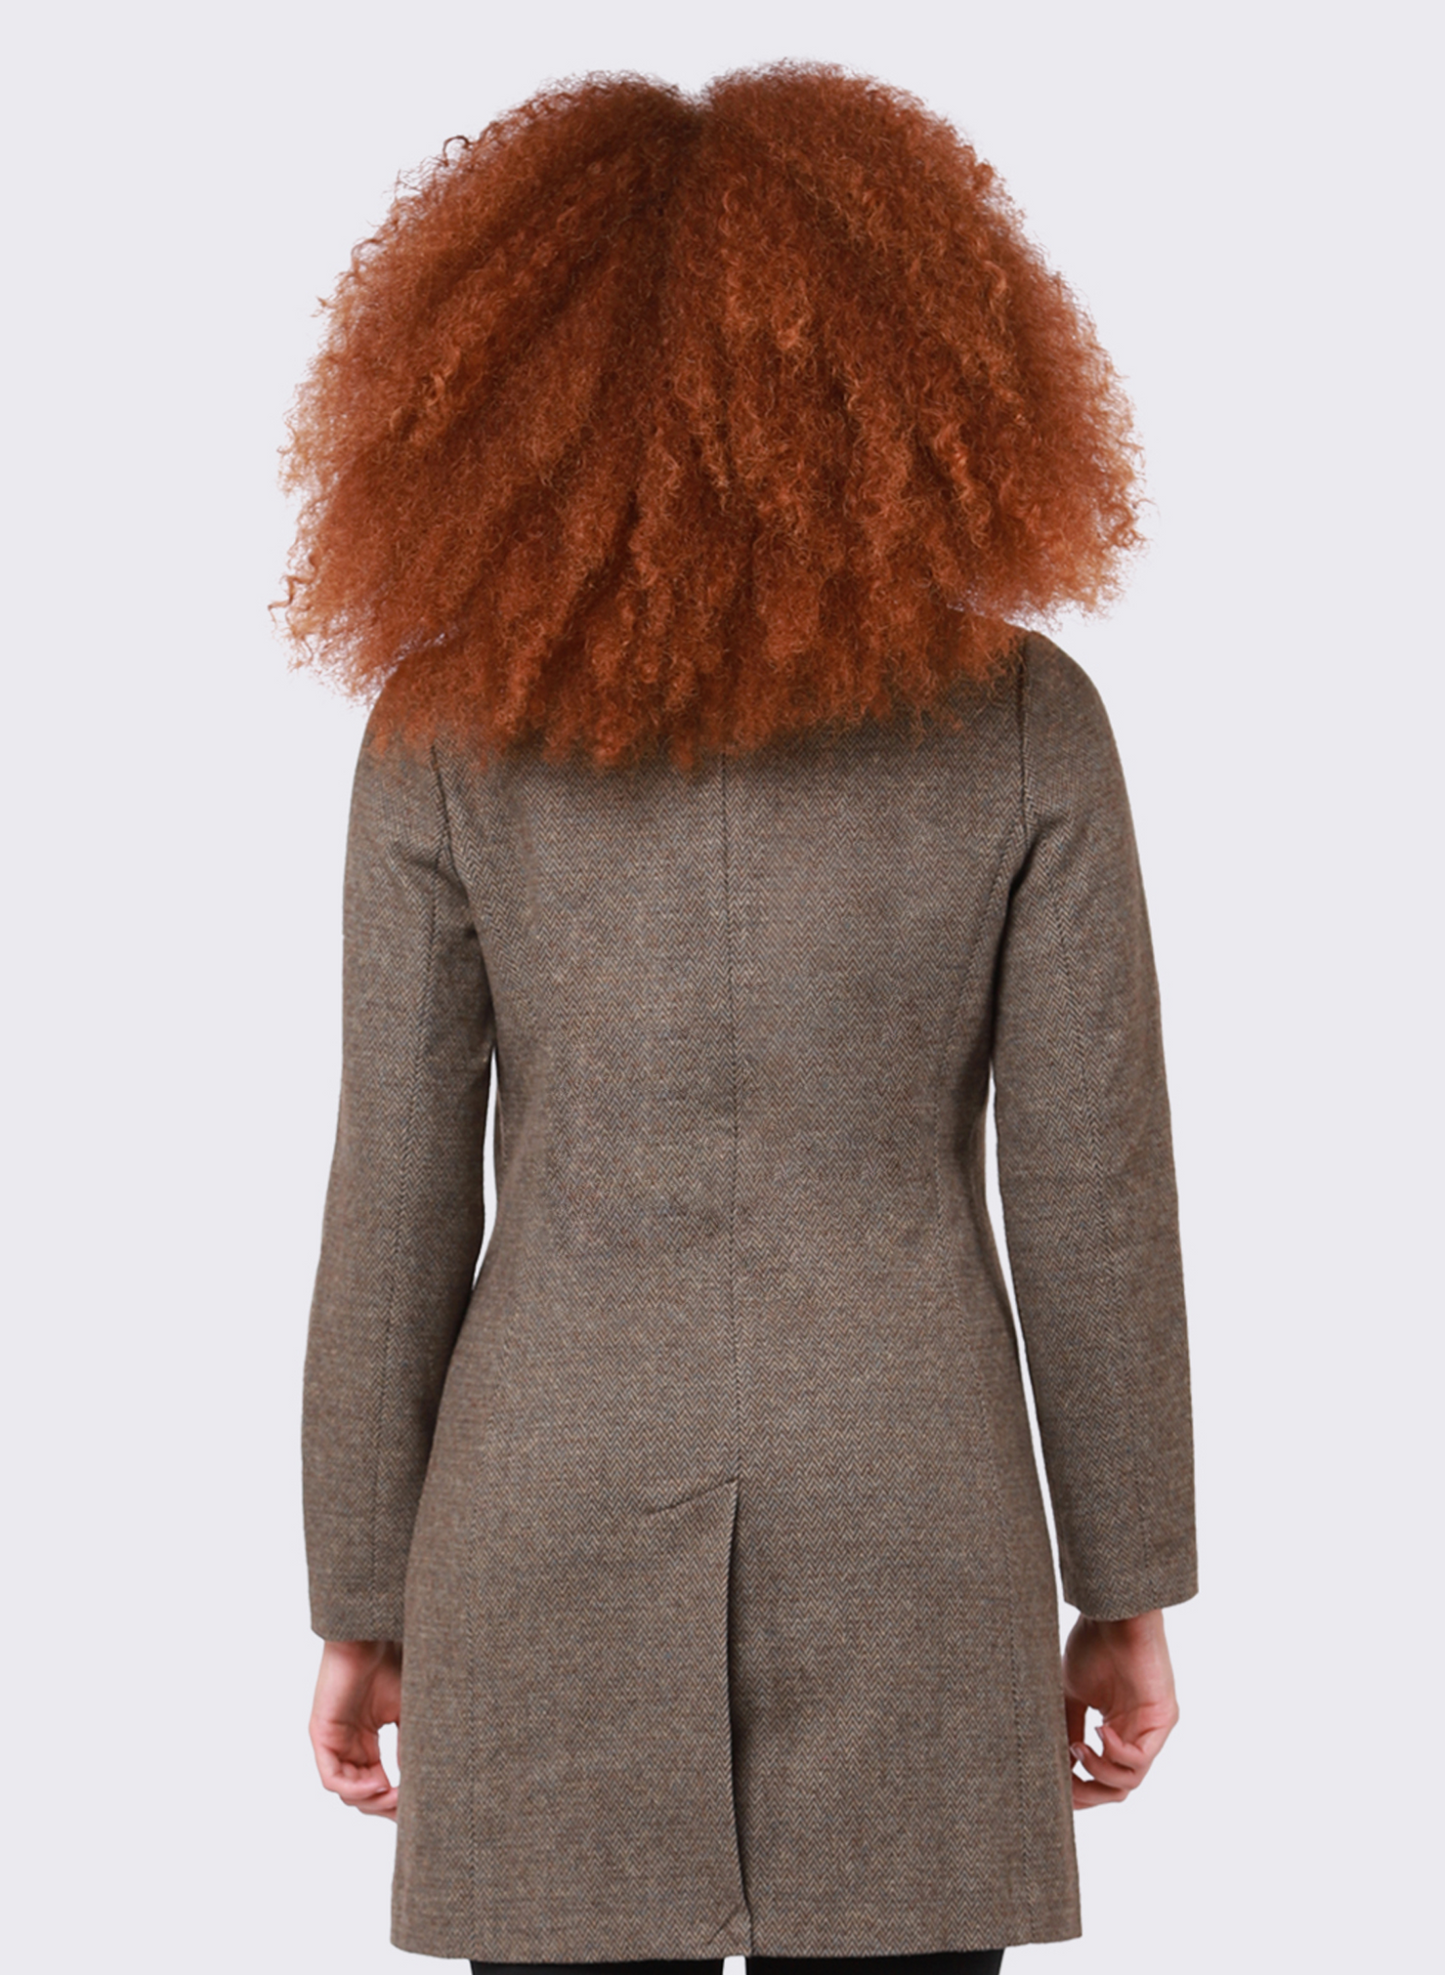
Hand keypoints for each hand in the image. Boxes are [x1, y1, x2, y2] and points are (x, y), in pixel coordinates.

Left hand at [309, 1638, 402, 1819]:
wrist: (373, 1635)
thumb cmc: (392, 1662)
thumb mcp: (409, 1713)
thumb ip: (409, 1747)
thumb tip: (417, 1784)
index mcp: (365, 1740)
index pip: (376, 1783)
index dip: (395, 1800)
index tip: (417, 1808)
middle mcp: (347, 1744)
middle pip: (361, 1794)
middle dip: (384, 1806)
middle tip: (407, 1808)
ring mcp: (333, 1741)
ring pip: (346, 1791)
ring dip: (372, 1800)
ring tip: (396, 1795)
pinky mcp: (322, 1734)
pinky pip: (332, 1777)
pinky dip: (355, 1788)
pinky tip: (379, 1784)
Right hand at [1061, 1606, 1178, 1808]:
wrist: (1111, 1615)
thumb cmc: (1092, 1644)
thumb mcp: (1071, 1695)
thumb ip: (1067, 1729)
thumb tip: (1055, 1766)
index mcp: (1117, 1730)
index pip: (1103, 1779)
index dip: (1080, 1791)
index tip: (1055, 1791)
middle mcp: (1136, 1734)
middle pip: (1118, 1789)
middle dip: (1088, 1793)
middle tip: (1065, 1785)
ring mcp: (1151, 1729)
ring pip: (1129, 1780)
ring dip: (1098, 1772)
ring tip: (1078, 1747)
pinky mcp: (1163, 1719)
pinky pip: (1141, 1758)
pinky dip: (1115, 1754)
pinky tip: (1098, 1732)